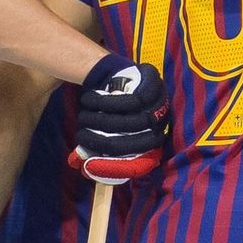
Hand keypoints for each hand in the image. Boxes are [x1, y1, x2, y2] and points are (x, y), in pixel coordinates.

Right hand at [70, 57, 168, 184]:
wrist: (113, 74)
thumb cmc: (109, 109)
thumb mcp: (104, 130)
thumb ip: (98, 149)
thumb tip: (84, 168)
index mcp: (153, 135)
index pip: (143, 157)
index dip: (119, 163)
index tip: (91, 162)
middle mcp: (161, 119)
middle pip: (137, 140)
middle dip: (104, 141)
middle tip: (81, 135)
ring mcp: (162, 99)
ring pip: (135, 121)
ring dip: (103, 121)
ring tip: (83, 117)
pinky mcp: (154, 80)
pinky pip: (134, 100)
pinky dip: (108, 103)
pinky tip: (92, 101)